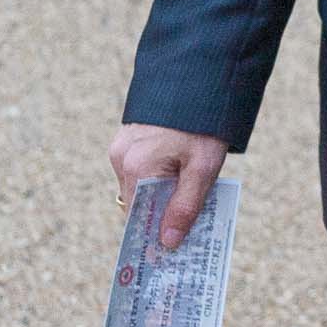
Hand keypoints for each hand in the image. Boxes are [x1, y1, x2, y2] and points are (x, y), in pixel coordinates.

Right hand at [107, 123, 229, 248]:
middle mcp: (122, 158)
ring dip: (160, 194)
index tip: (169, 252)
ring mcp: (122, 145)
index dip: (153, 235)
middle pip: (138, 203)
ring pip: (139, 185)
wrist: (201, 75)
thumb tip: (167, 243)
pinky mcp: (128, 136)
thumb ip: (185, 205)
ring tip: (188, 201)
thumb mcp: (204, 167)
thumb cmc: (204, 123)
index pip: (137, 218)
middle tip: (185, 230)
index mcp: (137, 167)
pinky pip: (139, 167)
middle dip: (159, 215)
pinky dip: (157, 175)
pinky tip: (179, 175)